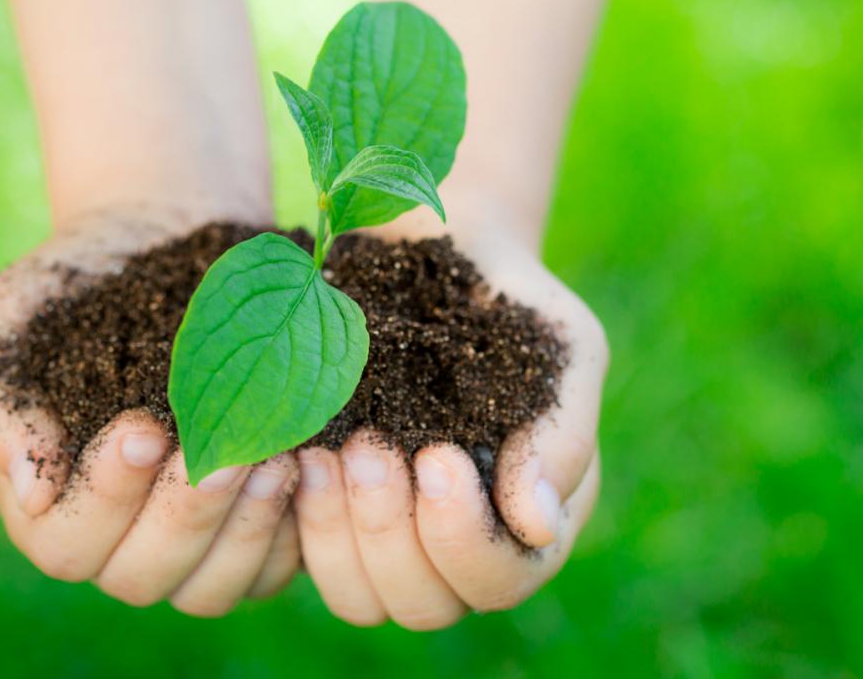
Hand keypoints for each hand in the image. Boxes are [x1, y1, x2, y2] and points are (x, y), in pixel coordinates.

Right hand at [0, 207, 301, 615]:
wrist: (163, 234)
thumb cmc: (74, 278)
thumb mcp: (8, 317)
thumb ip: (1, 402)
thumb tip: (32, 492)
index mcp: (50, 503)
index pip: (67, 545)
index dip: (105, 500)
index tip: (142, 428)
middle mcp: (118, 538)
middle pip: (142, 577)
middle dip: (184, 518)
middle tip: (223, 452)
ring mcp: (191, 542)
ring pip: (211, 588)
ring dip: (243, 531)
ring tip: (273, 460)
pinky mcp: (255, 526)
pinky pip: (275, 568)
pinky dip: (295, 527)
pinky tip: (310, 461)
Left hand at [291, 227, 607, 629]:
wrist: (440, 258)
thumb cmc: (516, 306)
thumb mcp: (566, 351)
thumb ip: (561, 437)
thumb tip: (537, 526)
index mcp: (532, 526)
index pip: (501, 582)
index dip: (463, 539)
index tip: (437, 455)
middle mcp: (462, 549)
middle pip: (424, 606)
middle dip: (390, 532)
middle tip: (369, 449)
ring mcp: (394, 537)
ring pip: (360, 598)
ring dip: (336, 531)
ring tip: (327, 450)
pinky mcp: (335, 512)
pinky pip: (304, 558)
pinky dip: (296, 514)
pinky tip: (297, 450)